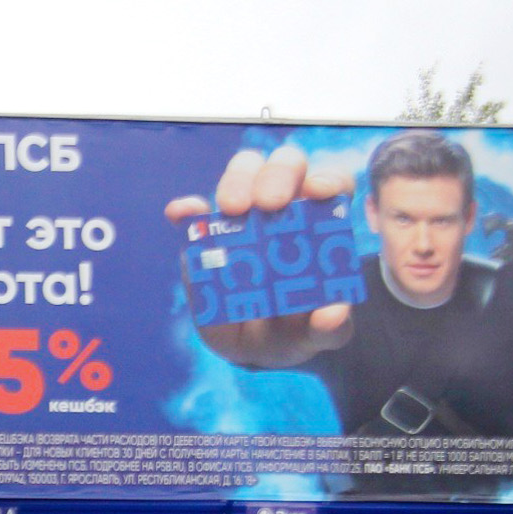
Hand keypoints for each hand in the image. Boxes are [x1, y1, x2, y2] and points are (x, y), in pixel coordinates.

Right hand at [164, 144, 356, 367]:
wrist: (256, 346)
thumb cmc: (295, 329)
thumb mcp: (317, 336)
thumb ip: (331, 328)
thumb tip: (332, 313)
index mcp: (321, 226)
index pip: (331, 186)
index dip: (327, 180)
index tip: (317, 192)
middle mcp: (285, 210)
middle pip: (287, 167)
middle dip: (278, 175)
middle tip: (267, 204)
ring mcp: (243, 218)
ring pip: (245, 173)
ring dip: (237, 181)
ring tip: (231, 209)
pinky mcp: (206, 235)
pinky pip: (194, 212)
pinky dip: (187, 209)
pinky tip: (181, 213)